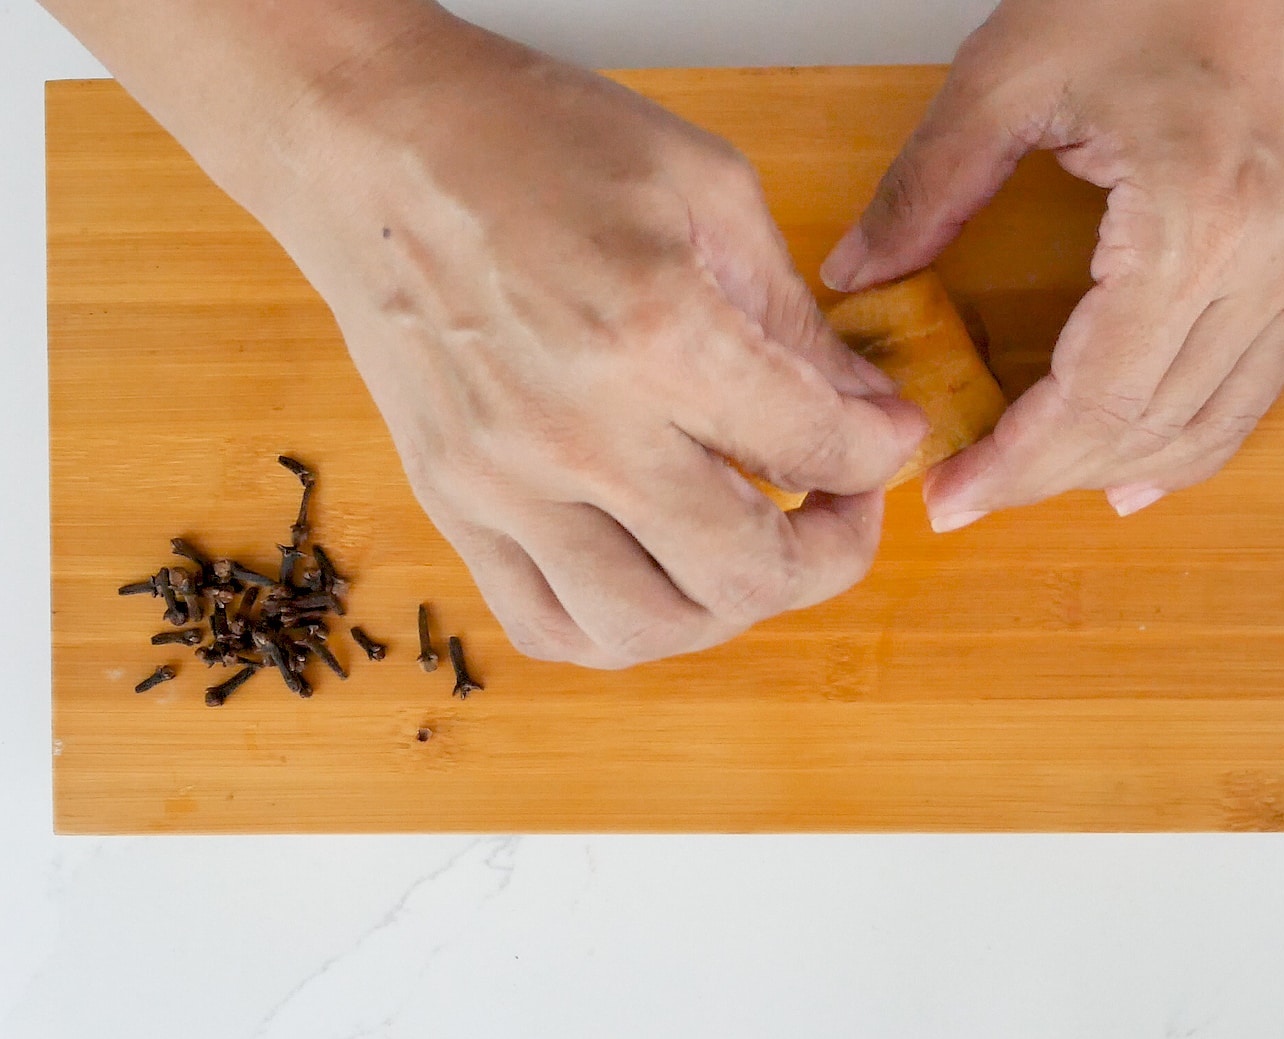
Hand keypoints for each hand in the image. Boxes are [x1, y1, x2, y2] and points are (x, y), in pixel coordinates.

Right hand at [263, 18, 925, 665]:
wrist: (369, 143)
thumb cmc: (533, 140)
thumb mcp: (707, 190)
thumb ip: (795, 320)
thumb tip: (866, 411)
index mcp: (656, 334)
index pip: (815, 450)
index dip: (881, 453)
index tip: (888, 436)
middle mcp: (577, 430)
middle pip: (747, 573)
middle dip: (833, 554)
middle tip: (845, 507)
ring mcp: (502, 482)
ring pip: (649, 628)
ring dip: (731, 607)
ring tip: (756, 547)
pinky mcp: (452, 503)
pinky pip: (548, 626)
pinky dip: (623, 627)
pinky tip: (661, 572)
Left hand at [822, 0, 1283, 528]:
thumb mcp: (1011, 73)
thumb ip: (927, 186)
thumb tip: (862, 271)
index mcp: (1199, 216)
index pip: (1099, 398)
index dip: (1017, 464)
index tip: (951, 493)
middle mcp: (1273, 255)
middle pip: (1154, 426)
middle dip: (1053, 476)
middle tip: (975, 490)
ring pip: (1216, 421)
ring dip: (1122, 466)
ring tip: (1040, 483)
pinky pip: (1258, 381)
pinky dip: (1194, 433)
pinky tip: (1141, 464)